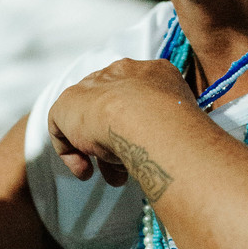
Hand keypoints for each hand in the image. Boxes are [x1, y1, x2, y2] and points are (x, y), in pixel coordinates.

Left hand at [48, 58, 191, 189]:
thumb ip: (171, 118)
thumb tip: (168, 135)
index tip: (145, 149)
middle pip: (113, 112)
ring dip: (101, 154)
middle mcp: (117, 74)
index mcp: (148, 72)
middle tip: (127, 170)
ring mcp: (89, 89)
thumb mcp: (183, 114)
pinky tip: (85, 170)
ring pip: (92, 125)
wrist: (141, 116)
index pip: (139, 97)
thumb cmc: (169, 120)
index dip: (141, 128)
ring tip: (113, 176)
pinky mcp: (65, 106)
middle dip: (119, 144)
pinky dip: (73, 154)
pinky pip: (64, 130)